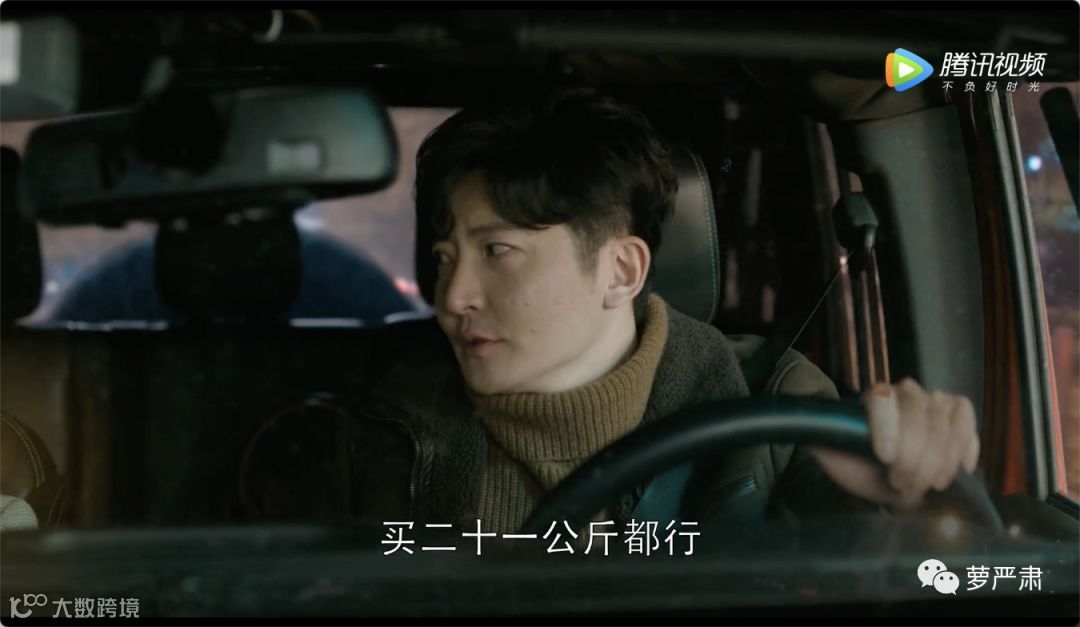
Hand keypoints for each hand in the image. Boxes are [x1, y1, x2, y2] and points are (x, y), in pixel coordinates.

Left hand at [810, 378, 979, 508]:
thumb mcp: (836, 458)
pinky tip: (958, 470)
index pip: (882, 401)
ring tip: (925, 484)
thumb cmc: (861, 465)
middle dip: (913, 459)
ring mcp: (935, 399)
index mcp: (872, 398)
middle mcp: (905, 392)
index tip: (885, 458)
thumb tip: (813, 438)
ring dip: (938, 462)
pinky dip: (964, 449)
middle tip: (901, 483)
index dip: (887, 428)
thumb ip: (826, 446)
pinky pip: (967, 425)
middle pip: (917, 418)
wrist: (886, 475)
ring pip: (944, 425)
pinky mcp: (958, 413)